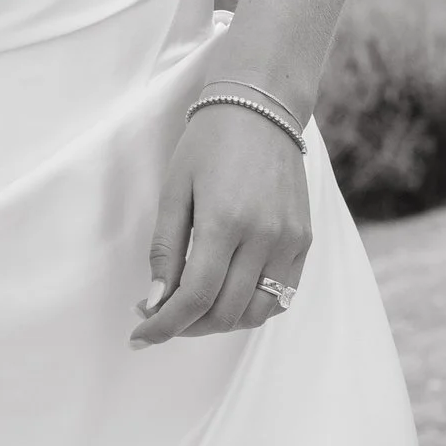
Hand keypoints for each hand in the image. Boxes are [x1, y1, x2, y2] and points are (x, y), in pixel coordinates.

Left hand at [131, 102, 311, 345]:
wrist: (261, 109)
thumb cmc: (208, 145)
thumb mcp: (174, 190)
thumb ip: (165, 249)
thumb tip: (156, 301)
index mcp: (226, 222)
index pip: (196, 298)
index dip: (164, 325)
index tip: (139, 336)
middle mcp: (265, 237)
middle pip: (225, 312)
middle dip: (185, 326)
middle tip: (157, 316)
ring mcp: (291, 241)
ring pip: (256, 312)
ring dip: (219, 323)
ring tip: (190, 308)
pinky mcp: (305, 241)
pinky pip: (281, 295)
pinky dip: (251, 307)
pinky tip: (225, 295)